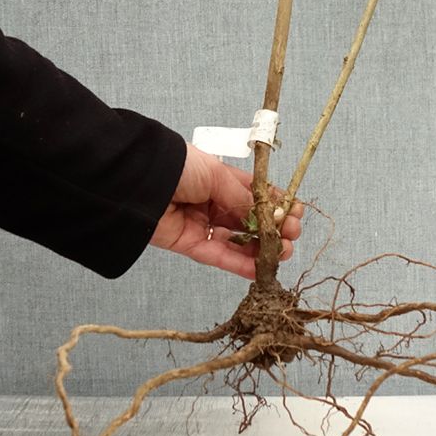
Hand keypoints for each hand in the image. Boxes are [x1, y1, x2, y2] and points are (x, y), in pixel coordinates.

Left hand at [149, 144, 303, 279]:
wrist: (140, 180)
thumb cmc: (179, 166)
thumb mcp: (218, 175)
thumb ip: (242, 199)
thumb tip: (264, 216)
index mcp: (219, 179)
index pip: (254, 194)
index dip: (276, 204)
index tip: (295, 212)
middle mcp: (212, 202)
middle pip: (248, 220)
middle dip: (273, 228)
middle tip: (292, 234)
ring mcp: (201, 224)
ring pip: (236, 241)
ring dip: (261, 249)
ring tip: (283, 253)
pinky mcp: (188, 245)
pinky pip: (218, 256)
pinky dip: (239, 264)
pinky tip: (260, 268)